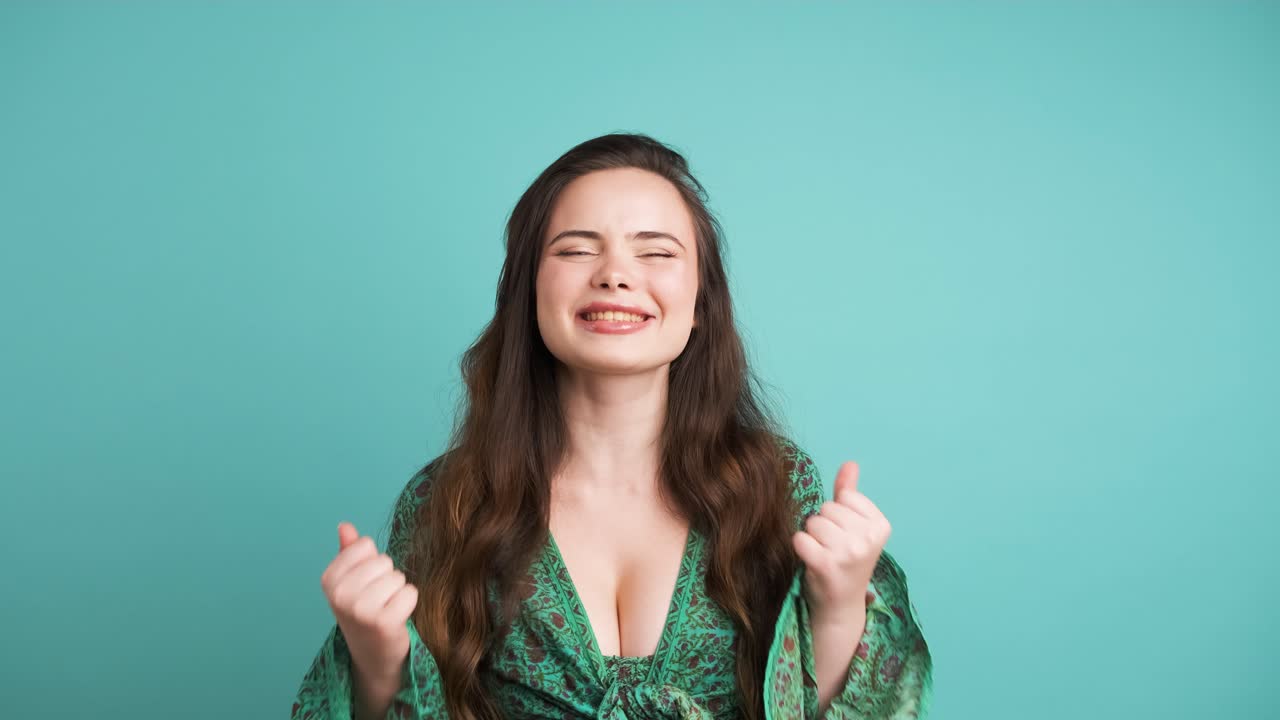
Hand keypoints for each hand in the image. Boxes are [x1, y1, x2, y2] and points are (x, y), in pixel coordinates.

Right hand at [320, 522, 418, 681]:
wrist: (373, 653)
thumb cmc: (364, 611)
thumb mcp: (352, 581)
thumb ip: (349, 552)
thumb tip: (345, 525)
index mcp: (329, 579)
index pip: (365, 546)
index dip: (372, 563)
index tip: (365, 584)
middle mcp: (340, 595)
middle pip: (383, 561)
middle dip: (387, 577)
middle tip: (378, 600)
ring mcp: (360, 610)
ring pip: (398, 577)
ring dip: (398, 591)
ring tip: (386, 608)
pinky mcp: (383, 622)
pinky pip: (410, 593)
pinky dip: (409, 603)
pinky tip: (397, 617)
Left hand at [792, 461, 890, 623]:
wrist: (840, 605)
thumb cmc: (846, 561)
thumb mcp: (854, 526)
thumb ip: (850, 493)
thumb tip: (850, 463)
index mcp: (881, 526)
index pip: (845, 497)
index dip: (838, 515)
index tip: (847, 538)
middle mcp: (869, 538)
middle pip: (827, 509)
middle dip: (824, 526)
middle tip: (833, 549)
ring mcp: (849, 552)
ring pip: (812, 522)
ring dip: (812, 538)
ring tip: (824, 555)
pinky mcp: (826, 565)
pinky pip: (800, 539)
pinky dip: (801, 548)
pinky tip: (813, 562)